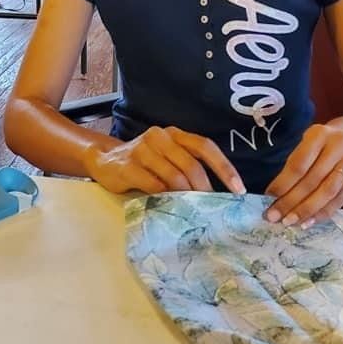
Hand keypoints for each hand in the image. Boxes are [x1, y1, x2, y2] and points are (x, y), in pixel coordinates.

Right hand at [84, 125, 245, 195]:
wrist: (104, 160)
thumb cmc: (143, 162)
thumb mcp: (167, 157)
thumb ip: (186, 166)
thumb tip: (217, 193)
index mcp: (175, 134)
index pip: (205, 146)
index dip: (224, 167)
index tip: (238, 189)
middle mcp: (160, 137)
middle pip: (191, 164)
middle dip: (205, 188)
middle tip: (213, 207)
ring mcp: (142, 150)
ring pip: (174, 175)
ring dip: (186, 195)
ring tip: (194, 209)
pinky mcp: (127, 166)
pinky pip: (153, 184)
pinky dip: (164, 197)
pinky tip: (169, 205)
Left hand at [264, 118, 342, 227]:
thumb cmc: (324, 141)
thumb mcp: (308, 140)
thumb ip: (295, 161)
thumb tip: (274, 193)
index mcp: (319, 135)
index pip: (299, 163)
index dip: (284, 182)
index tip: (268, 196)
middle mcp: (338, 148)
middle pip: (313, 180)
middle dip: (291, 201)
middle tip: (274, 215)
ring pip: (327, 192)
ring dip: (306, 210)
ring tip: (289, 221)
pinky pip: (340, 200)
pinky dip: (322, 213)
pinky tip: (307, 222)